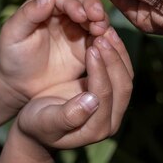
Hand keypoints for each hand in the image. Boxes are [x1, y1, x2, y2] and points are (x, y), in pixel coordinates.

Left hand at [0, 0, 109, 107]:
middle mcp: (65, 12)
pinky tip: (106, 45)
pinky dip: (105, 39)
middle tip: (99, 19)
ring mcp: (78, 29)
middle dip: (94, 7)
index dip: (74, 3)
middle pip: (85, 1)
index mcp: (46, 5)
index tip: (81, 14)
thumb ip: (28, 14)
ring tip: (102, 32)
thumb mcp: (14, 34)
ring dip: (102, 22)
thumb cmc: (12, 56)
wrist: (20, 83)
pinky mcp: (87, 46)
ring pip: (96, 18)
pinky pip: (100, 39)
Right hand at [16, 30, 133, 149]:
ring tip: (106, 32)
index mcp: (96, 129)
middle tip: (102, 36)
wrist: (38, 124)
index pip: (105, 96)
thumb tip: (92, 102)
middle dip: (113, 59)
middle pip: (122, 86)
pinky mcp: (114, 94)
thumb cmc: (37, 123)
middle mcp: (111, 121)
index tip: (92, 49)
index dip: (100, 72)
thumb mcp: (44, 122)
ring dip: (118, 54)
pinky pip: (121, 71)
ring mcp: (115, 108)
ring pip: (125, 77)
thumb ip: (67, 116)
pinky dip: (116, 53)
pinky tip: (106, 36)